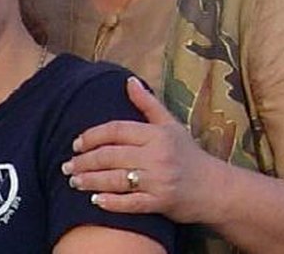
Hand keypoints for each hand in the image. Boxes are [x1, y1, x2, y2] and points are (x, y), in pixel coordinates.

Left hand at [60, 76, 224, 223]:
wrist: (217, 189)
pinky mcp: (161, 202)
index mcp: (156, 135)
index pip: (116, 130)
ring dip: (91, 181)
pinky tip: (95, 200)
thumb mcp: (170, 125)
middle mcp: (156, 156)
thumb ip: (147, 104)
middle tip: (67, 166)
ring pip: (116, 179)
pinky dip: (112, 203)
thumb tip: (128, 81)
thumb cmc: (189, 154)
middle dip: (85, 161)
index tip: (76, 144)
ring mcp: (159, 180)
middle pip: (111, 156)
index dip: (92, 136)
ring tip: (74, 181)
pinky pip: (131, 203)